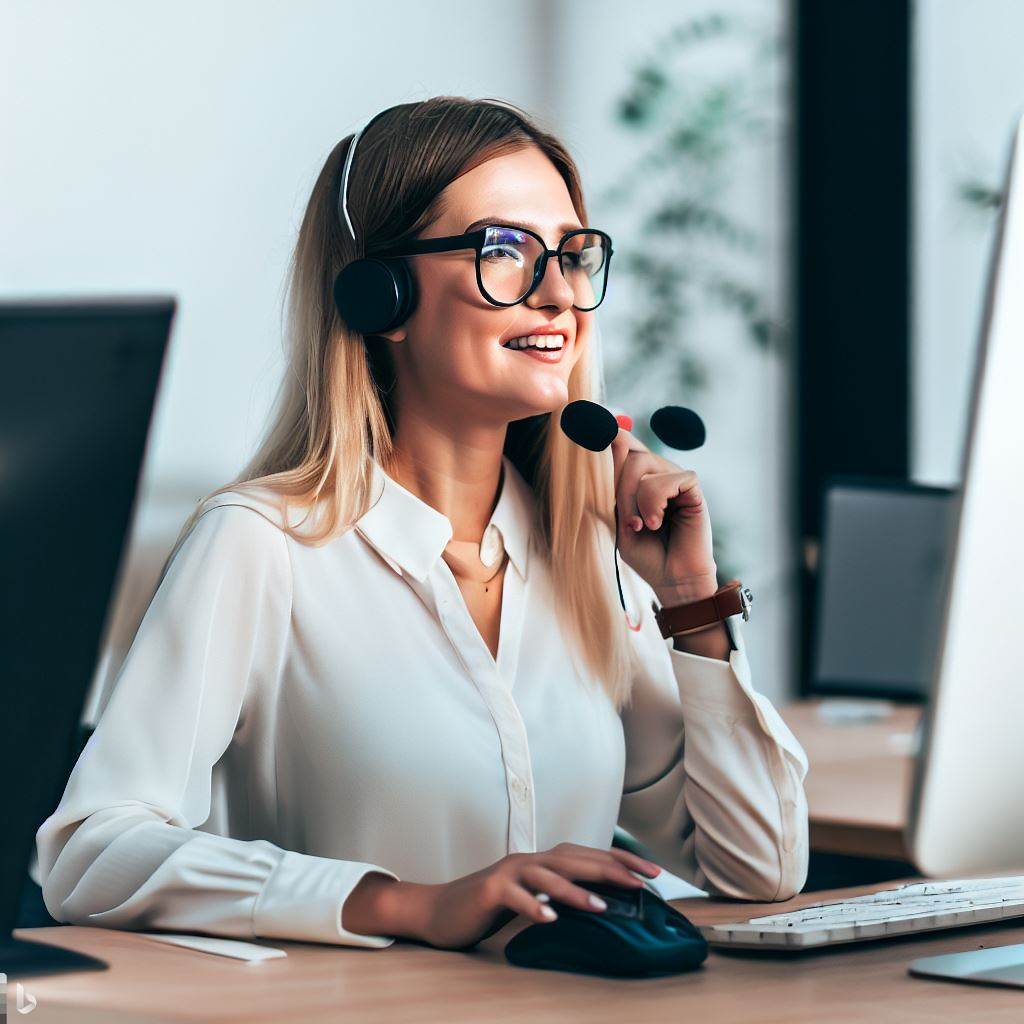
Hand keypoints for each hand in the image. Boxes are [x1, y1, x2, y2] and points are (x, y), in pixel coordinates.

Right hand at [401, 842, 660, 949]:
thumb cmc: (493, 905)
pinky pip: (514, 898)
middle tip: (642, 882)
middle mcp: (530, 860)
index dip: (622, 860)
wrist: (442, 909)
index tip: (653, 872)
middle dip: (611, 869)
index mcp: (544, 861)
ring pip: (547, 875)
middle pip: (575, 859)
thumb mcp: (534, 898)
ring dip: (575, 890)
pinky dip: (533, 907)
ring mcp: (509, 873)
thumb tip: (606, 901)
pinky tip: (549, 919)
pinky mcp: (490, 890)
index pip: (590, 856)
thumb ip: (562, 893)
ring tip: (601, 905)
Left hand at [608, 425, 718, 604]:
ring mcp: (674, 476)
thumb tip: (605, 445)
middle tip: (626, 520)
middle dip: (617, 486)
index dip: (603, 430)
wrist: (672, 579)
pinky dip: (654, 503)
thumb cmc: (646, 552)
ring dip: (634, 499)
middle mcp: (656, 470)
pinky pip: (665, 479)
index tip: (583, 419)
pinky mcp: (691, 487)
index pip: (619, 441)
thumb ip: (610, 486)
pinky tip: (658, 522)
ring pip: (641, 463)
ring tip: (642, 526)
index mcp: (636, 476)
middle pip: (625, 450)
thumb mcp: (616, 518)